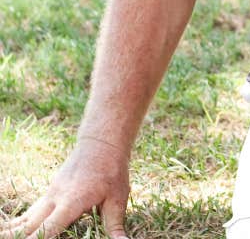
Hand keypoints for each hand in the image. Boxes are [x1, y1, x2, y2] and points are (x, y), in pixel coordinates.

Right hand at [1, 137, 129, 238]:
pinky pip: (31, 210)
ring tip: (2, 236)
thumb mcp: (118, 197)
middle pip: (30, 225)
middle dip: (18, 237)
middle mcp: (55, 199)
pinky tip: (8, 229)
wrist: (102, 141)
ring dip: (13, 230)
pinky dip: (18, 221)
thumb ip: (115, 224)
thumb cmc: (112, 170)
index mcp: (71, 202)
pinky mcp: (50, 191)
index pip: (47, 229)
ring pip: (27, 217)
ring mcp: (50, 194)